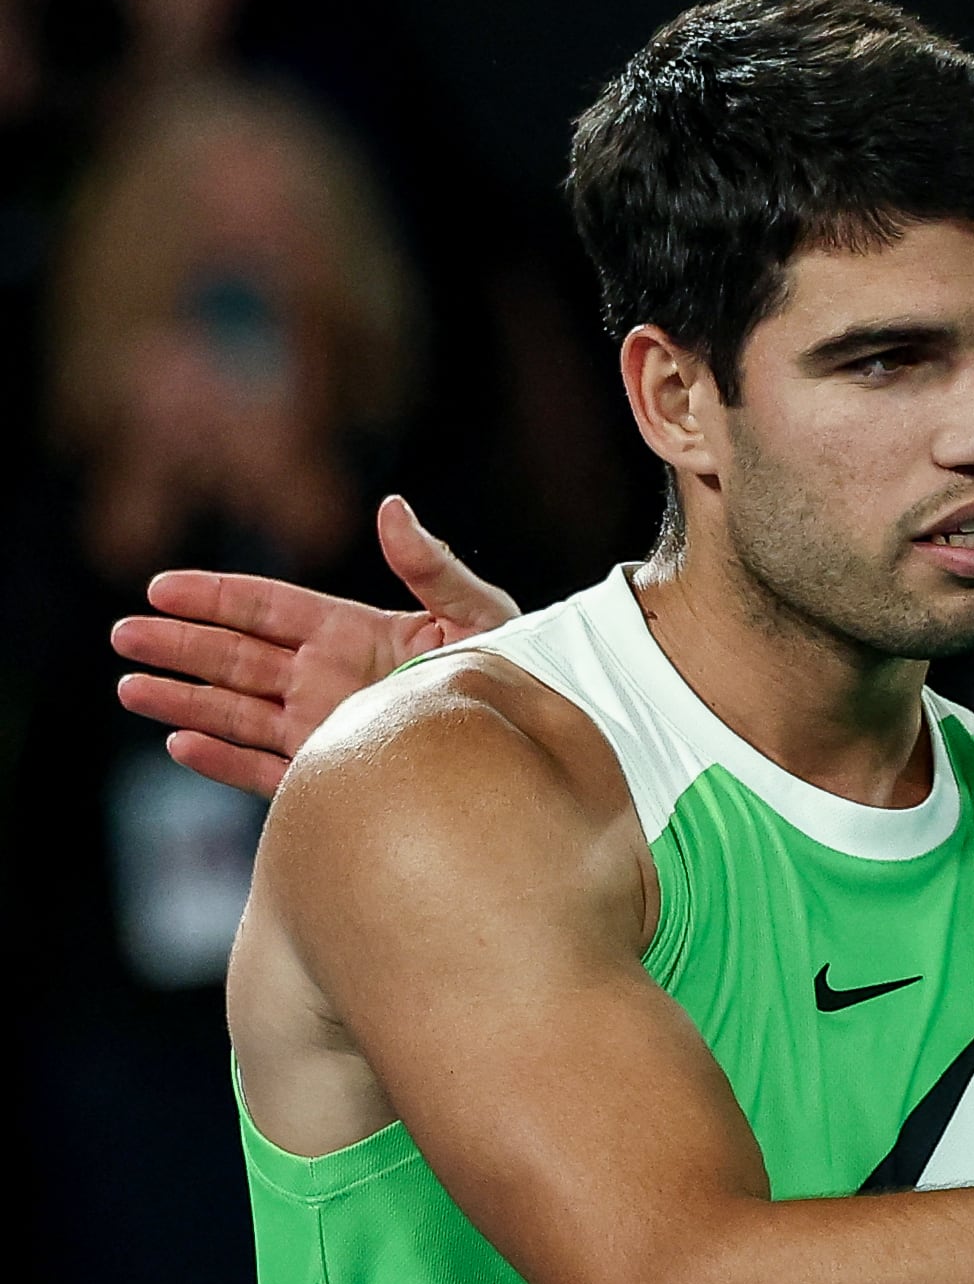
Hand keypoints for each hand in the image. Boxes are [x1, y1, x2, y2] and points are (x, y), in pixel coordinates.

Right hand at [111, 495, 522, 796]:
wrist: (540, 736)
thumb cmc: (518, 669)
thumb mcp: (478, 613)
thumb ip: (431, 566)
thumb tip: (392, 507)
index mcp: (356, 634)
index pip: (270, 610)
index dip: (216, 597)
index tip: (160, 587)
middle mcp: (331, 679)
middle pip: (239, 658)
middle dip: (181, 646)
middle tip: (124, 635)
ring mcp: (327, 729)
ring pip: (239, 713)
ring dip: (186, 700)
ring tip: (130, 687)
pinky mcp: (333, 775)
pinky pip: (268, 770)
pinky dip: (224, 760)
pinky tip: (180, 744)